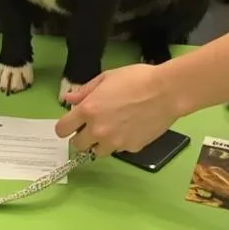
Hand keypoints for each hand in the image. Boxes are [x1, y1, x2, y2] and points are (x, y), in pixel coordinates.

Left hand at [54, 64, 180, 155]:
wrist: (165, 92)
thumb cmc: (135, 79)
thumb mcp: (106, 78)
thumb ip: (85, 91)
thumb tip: (69, 99)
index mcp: (88, 110)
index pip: (62, 129)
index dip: (64, 127)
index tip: (70, 124)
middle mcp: (98, 130)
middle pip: (78, 145)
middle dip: (81, 137)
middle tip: (91, 126)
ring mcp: (115, 142)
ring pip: (98, 152)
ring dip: (100, 143)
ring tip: (112, 128)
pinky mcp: (132, 149)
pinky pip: (119, 150)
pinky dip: (120, 142)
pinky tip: (130, 128)